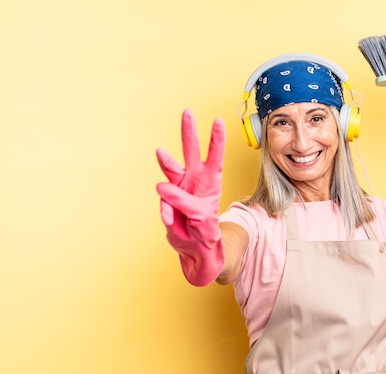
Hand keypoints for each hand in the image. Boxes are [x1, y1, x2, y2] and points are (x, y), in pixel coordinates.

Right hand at [156, 109, 225, 285]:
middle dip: (189, 131)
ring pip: (171, 168)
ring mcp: (180, 187)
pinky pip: (163, 199)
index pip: (215, 156)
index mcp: (211, 181)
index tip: (218, 121)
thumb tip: (162, 187)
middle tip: (187, 112)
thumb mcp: (201, 219)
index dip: (217, 139)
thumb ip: (183, 201)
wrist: (195, 247)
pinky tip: (172, 219)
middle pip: (191, 151)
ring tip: (161, 152)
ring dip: (166, 160)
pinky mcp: (168, 198)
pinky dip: (166, 209)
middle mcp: (195, 179)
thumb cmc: (206, 232)